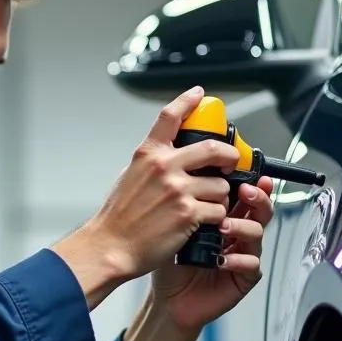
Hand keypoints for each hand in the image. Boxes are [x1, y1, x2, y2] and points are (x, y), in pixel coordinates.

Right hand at [64, 85, 239, 270]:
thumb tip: (172, 154)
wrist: (111, 246)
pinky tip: (202, 222)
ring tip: (206, 205)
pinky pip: (218, 210)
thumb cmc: (118, 218)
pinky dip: (215, 217)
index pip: (170, 117)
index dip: (188, 101)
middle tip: (230, 162)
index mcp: (148, 155)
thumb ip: (152, 162)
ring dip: (219, 196)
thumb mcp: (129, 176)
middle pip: (213, 148)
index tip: (198, 94)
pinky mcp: (188, 213)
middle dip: (229, 156)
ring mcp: (177, 190)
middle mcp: (164, 167)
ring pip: (220, 185)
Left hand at [149, 175, 274, 331]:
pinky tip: (223, 259)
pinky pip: (252, 264)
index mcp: (224, 218)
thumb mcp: (175, 227)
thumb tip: (191, 174)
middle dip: (256, 197)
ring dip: (242, 227)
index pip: (244, 195)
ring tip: (223, 228)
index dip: (251, 182)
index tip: (247, 172)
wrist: (167, 300)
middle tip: (245, 191)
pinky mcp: (244, 277)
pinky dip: (239, 260)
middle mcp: (236, 234)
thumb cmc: (171, 265)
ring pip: (257, 233)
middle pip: (260, 209)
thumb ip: (188, 204)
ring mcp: (243, 254)